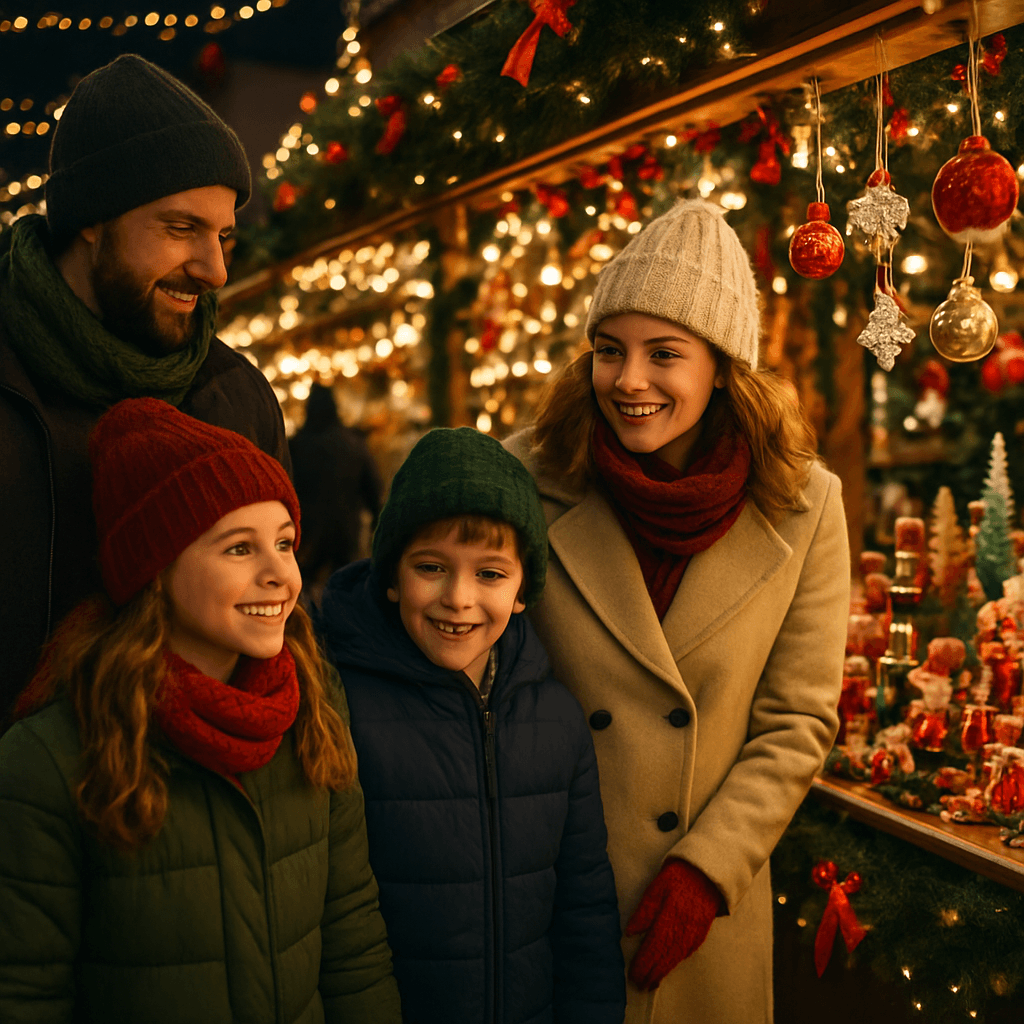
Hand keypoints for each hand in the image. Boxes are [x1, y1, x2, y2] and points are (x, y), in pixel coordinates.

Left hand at [624, 858, 722, 989]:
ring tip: (652, 983)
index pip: (654, 947)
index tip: (633, 974)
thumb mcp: (656, 887)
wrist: (707, 871)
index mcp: (670, 917)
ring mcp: (695, 932)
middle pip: (665, 957)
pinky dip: (677, 961)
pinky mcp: (702, 931)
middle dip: (651, 972)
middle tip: (639, 985)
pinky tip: (669, 966)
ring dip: (664, 971)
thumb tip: (629, 933)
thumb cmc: (677, 876)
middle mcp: (684, 929)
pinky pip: (688, 951)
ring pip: (677, 957)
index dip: (643, 963)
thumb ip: (644, 911)